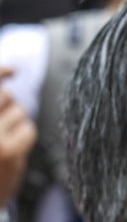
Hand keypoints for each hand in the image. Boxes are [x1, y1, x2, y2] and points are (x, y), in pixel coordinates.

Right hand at [0, 70, 34, 207]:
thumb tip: (12, 69)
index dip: (1, 70)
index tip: (13, 70)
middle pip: (4, 96)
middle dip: (6, 106)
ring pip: (19, 112)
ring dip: (14, 124)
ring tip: (1, 142)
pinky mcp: (7, 152)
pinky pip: (28, 129)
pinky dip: (24, 137)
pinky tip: (12, 150)